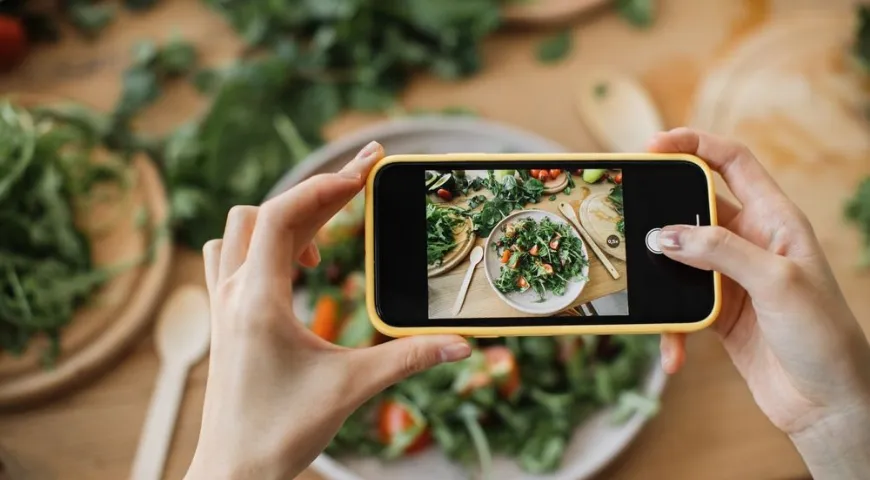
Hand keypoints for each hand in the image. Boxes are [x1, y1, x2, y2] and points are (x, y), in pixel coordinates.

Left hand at [185, 142, 471, 479]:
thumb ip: (408, 359)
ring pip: (240, 230)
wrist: (233, 472)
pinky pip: (231, 256)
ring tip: (323, 242)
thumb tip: (459, 345)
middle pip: (265, 214)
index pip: (281, 215)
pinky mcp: (223, 318)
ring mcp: (222, 304)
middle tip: (362, 182)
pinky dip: (261, 244)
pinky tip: (294, 266)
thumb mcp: (351, 388)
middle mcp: (233, 293)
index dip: (324, 186)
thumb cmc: (280, 432)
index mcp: (258, 301)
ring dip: (282, 219)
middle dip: (317, 194)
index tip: (364, 171)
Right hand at [651, 128, 869, 476]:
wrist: (828, 403)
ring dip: (660, 278)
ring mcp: (731, 278)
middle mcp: (750, 242)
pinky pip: (679, 308)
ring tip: (643, 291)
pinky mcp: (717, 312)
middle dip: (661, 211)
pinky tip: (675, 354)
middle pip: (695, 208)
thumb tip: (664, 234)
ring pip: (679, 260)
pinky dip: (671, 329)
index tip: (654, 146)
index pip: (733, 163)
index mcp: (775, 220)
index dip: (695, 145)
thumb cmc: (822, 335)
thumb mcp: (776, 283)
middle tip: (626, 213)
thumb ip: (719, 251)